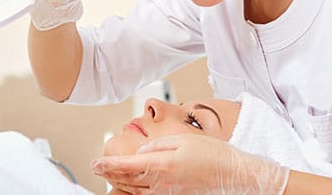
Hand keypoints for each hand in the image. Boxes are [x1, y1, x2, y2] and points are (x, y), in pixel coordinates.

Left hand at [91, 134, 289, 194]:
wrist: (236, 176)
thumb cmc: (214, 155)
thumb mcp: (183, 141)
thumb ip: (157, 146)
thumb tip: (140, 152)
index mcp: (162, 166)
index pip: (126, 167)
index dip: (108, 165)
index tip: (95, 163)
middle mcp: (162, 184)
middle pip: (128, 180)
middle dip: (110, 174)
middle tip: (96, 168)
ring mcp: (169, 193)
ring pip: (136, 190)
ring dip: (120, 182)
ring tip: (108, 175)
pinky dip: (135, 190)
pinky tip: (131, 185)